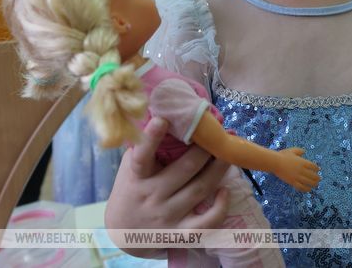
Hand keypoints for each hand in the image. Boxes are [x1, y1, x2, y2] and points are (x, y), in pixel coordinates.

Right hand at [104, 118, 230, 255]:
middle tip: (219, 134)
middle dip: (205, 149)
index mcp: (137, 176)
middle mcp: (152, 195)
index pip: (142, 156)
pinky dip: (220, 207)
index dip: (151, 138)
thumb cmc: (131, 190)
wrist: (122, 233)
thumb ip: (144, 148)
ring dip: (219, 169)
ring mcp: (167, 216)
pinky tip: (225, 191)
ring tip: (229, 153)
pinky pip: (206, 223)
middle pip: (185, 169)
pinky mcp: (180, 234)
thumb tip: (166, 117)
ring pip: (200, 189)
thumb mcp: (129, 168)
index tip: (163, 119)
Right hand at [274, 148, 320, 191]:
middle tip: (318, 179)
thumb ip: (299, 151)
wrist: (274, 162)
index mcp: (303, 162)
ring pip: (309, 183)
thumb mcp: (292, 150)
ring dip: (314, 184)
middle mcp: (302, 170)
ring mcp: (297, 177)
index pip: (314, 167)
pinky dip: (306, 189)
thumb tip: (304, 151)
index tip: (318, 170)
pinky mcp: (293, 182)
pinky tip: (308, 189)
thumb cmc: (283, 155)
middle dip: (317, 178)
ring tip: (315, 185)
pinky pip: (302, 187)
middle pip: (314, 176)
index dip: (317, 169)